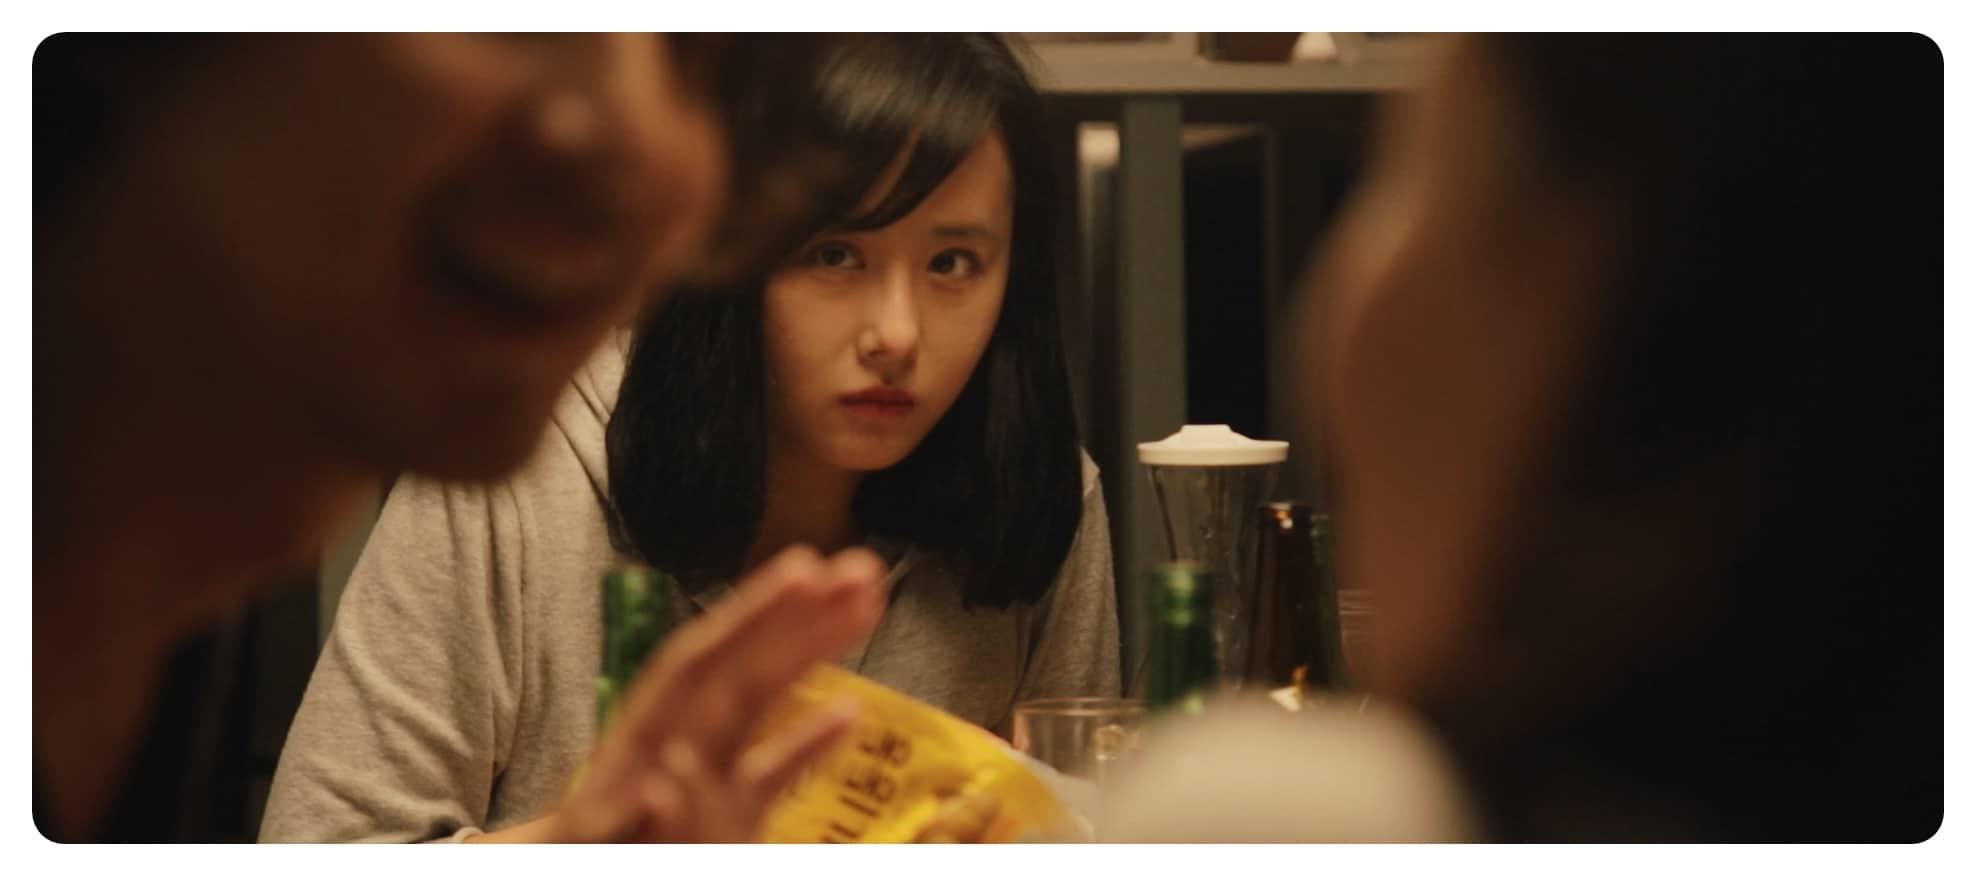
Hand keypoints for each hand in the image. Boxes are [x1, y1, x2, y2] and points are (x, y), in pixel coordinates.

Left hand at [473, 545, 884, 841]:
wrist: (566, 871)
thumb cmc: (578, 855)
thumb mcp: (592, 844)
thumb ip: (628, 820)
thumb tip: (666, 787)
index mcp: (639, 746)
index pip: (703, 665)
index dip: (753, 616)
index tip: (803, 572)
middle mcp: (675, 744)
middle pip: (742, 667)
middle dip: (800, 615)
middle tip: (859, 568)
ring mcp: (703, 775)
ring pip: (761, 701)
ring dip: (811, 652)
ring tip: (864, 604)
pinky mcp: (724, 814)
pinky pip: (770, 771)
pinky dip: (811, 742)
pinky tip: (851, 711)